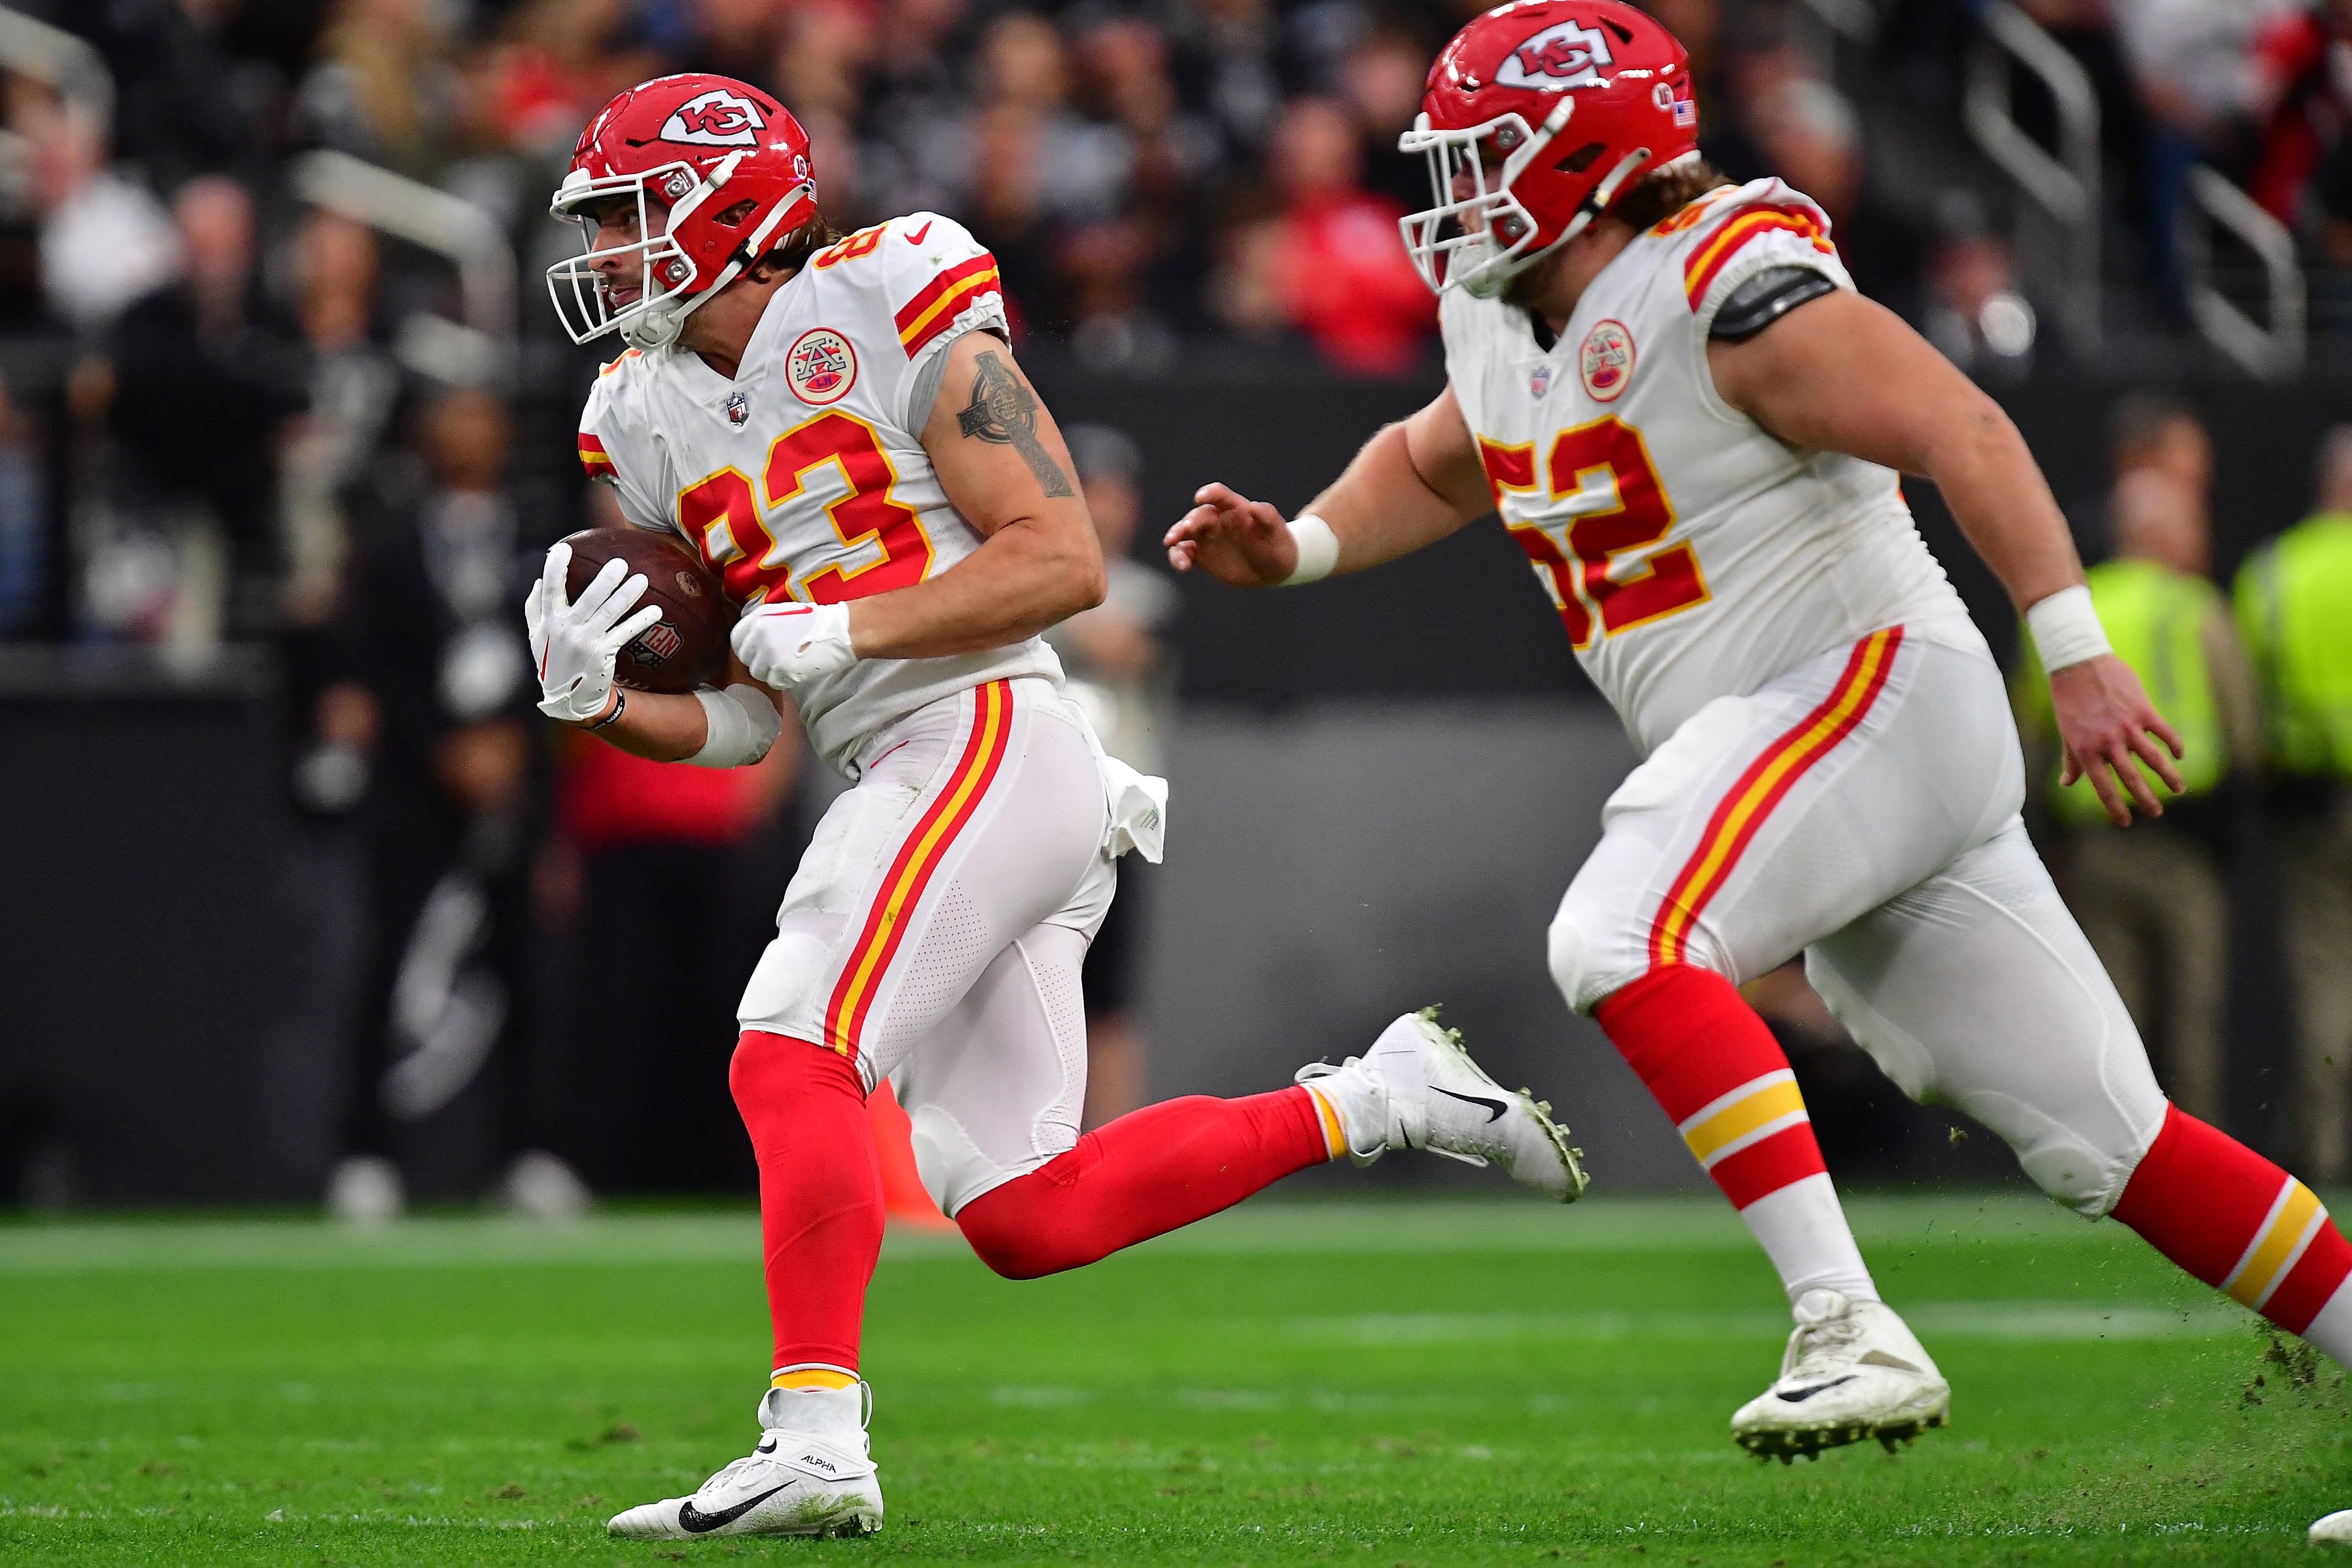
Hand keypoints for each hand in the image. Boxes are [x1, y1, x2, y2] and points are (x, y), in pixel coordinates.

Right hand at [525, 541, 659, 723]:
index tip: (564, 548)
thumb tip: (539, 581)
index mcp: (549, 620)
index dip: (555, 568)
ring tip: (642, 579)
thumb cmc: (552, 660)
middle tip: (620, 563)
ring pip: (609, 614)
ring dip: (627, 596)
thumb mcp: (537, 636)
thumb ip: (535, 607)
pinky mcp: (603, 653)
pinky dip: (641, 621)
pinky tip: (657, 610)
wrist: (568, 697)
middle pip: (587, 599)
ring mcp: (585, 642)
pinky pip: (625, 633)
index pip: (550, 589)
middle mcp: (566, 629)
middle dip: (604, 580)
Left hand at [731, 599, 856, 688]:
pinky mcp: (782, 670)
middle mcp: (759, 635)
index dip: (745, 647)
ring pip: (757, 672)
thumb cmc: (814, 620)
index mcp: (758, 618)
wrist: (837, 631)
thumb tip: (751, 637)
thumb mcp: (782, 612)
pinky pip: (773, 682)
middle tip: (773, 660)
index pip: (736, 639)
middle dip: (757, 661)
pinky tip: (793, 672)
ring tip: (784, 666)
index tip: (755, 651)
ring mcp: (769, 654)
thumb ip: (763, 623)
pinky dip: (782, 680)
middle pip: (745, 658)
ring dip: (769, 672)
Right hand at [1164, 483, 1294, 586]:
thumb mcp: (1276, 532)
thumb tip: (1254, 506)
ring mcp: (1207, 537)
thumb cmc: (1277, 544)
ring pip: (1185, 532)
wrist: (1273, 568)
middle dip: (1191, 520)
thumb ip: (1266, 517)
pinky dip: (1178, 557)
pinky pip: (1184, 552)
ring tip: (1172, 544)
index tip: (1200, 498)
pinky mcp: (1201, 554)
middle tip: (1187, 529)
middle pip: (1199, 515)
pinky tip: (1181, 565)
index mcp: (1235, 508)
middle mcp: (1217, 519)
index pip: (1220, 495)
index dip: (1209, 494)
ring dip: (1177, 536)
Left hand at [2048, 654, 2185, 825]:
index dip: (2115, 807)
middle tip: (2157, 814)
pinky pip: (2164, 732)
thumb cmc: (2069, 700)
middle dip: (2146, 799)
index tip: (2126, 822)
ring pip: (2154, 759)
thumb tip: (2066, 783)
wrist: (2079, 664)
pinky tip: (2179, 755)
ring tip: (2178, 790)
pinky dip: (2174, 745)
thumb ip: (2071, 760)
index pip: (2103, 788)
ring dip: (2168, 777)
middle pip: (2131, 779)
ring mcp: (2127, 727)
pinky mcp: (2143, 710)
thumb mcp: (2066, 733)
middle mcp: (2107, 742)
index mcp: (2086, 751)